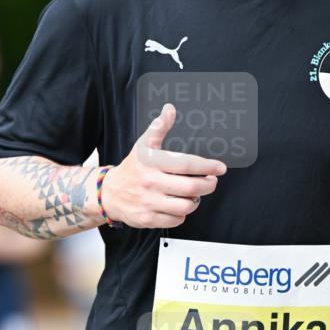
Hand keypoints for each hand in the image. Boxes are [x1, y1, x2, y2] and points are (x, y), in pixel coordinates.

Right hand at [101, 103, 226, 228]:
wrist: (109, 193)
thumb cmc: (133, 168)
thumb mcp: (143, 145)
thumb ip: (158, 127)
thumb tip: (169, 109)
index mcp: (152, 162)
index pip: (186, 165)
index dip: (207, 166)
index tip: (220, 167)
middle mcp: (151, 182)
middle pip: (191, 188)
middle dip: (208, 185)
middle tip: (211, 181)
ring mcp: (149, 202)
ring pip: (186, 206)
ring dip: (195, 200)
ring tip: (193, 194)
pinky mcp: (148, 219)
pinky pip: (177, 220)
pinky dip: (182, 214)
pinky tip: (178, 206)